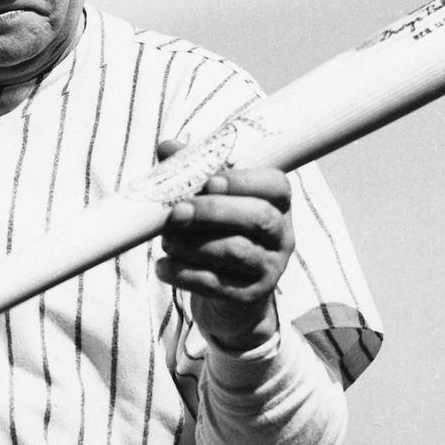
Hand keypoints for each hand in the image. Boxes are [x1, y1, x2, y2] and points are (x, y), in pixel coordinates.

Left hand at [154, 139, 294, 350]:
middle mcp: (281, 236)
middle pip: (258, 218)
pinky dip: (184, 274)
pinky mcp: (249, 296)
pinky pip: (217, 284)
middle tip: (177, 212)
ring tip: (166, 239)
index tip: (209, 181)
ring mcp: (269, 268)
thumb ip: (193, 172)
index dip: (244, 181)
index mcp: (276, 204)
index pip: (276, 186)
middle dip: (213, 211)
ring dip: (194, 244)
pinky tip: (162, 266)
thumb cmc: (219, 232)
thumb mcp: (211, 200)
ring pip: (237, 251)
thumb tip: (168, 147)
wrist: (230, 293)